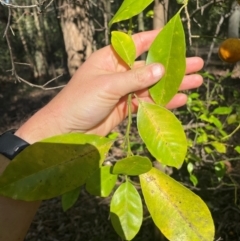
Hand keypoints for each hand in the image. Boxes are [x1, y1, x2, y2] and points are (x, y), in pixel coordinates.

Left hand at [15, 30, 203, 142]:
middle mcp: (119, 73)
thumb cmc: (80, 101)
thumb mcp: (108, 85)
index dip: (156, 40)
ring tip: (195, 82)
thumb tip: (161, 69)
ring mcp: (124, 91)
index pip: (137, 44)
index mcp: (110, 59)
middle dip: (173, 67)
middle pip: (150, 67)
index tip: (176, 38)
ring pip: (152, 86)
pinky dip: (162, 102)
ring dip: (172, 86)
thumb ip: (135, 78)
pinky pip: (147, 103)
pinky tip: (179, 100)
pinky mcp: (126, 108)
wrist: (68, 131)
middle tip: (196, 65)